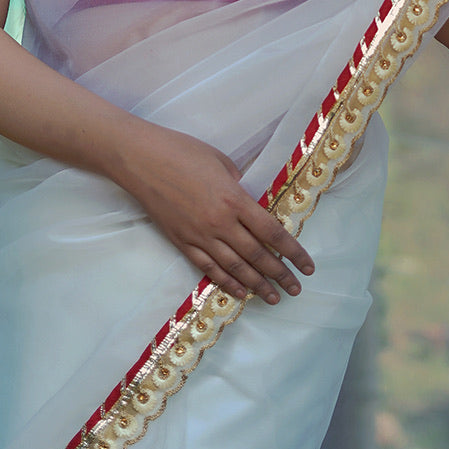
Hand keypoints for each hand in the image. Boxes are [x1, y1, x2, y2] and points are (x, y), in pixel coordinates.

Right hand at [115, 119, 314, 305]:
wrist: (141, 160)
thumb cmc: (182, 151)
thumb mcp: (221, 161)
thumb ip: (240, 185)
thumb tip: (251, 203)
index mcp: (234, 200)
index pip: (271, 232)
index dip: (293, 252)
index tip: (307, 265)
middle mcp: (220, 223)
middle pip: (257, 255)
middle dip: (279, 274)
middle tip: (295, 289)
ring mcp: (199, 236)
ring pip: (234, 268)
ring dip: (256, 285)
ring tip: (273, 298)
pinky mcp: (182, 242)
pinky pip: (208, 268)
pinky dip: (226, 282)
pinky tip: (239, 291)